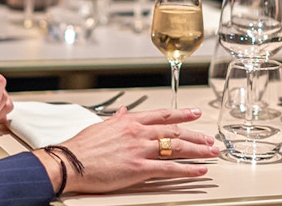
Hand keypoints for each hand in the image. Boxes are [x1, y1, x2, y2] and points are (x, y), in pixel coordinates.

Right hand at [41, 107, 218, 193]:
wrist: (70, 162)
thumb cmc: (81, 147)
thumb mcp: (101, 126)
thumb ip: (117, 119)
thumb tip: (124, 111)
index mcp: (129, 121)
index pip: (162, 115)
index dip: (181, 114)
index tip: (195, 114)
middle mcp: (138, 132)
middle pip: (174, 131)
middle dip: (195, 135)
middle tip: (210, 138)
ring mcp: (140, 150)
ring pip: (176, 147)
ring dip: (197, 150)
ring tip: (211, 153)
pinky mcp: (139, 168)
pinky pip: (169, 168)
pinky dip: (188, 169)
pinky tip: (200, 170)